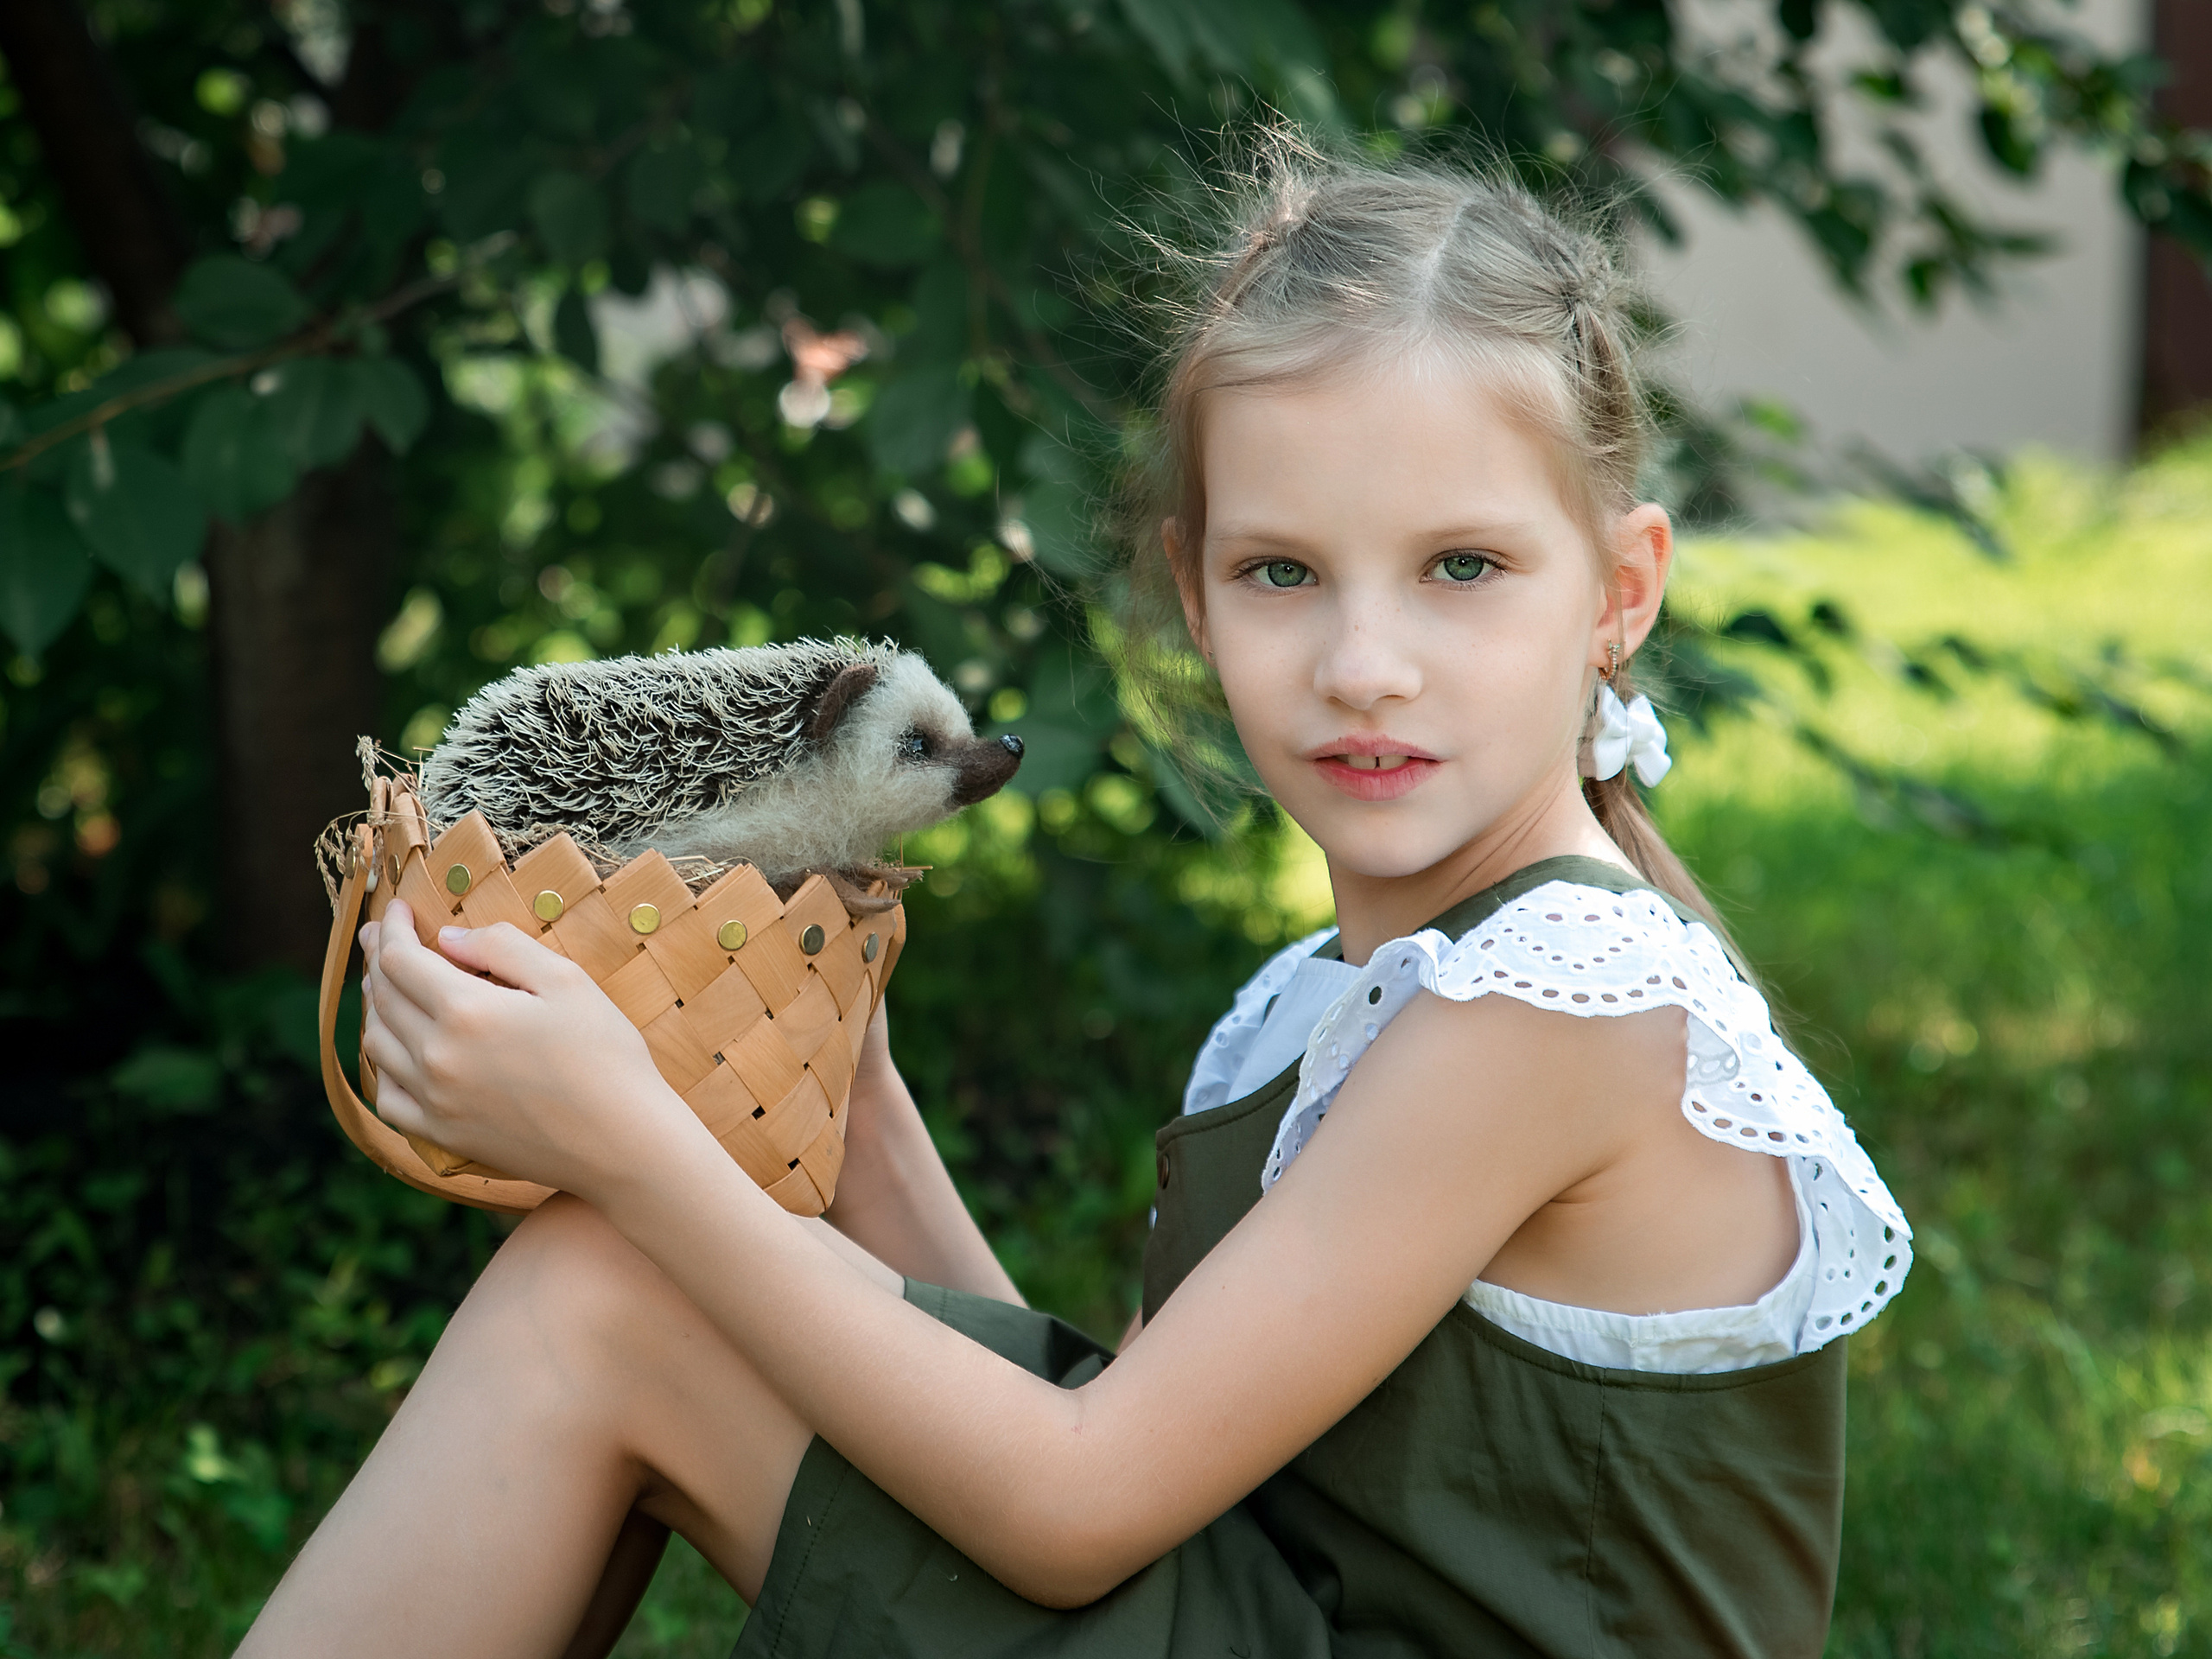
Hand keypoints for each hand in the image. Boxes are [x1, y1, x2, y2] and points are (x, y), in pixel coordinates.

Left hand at [359, 900, 697, 1199]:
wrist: (623, 1143)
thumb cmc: (606, 1055)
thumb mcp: (567, 981)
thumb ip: (503, 947)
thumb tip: (448, 938)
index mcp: (466, 1011)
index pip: (399, 958)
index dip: (391, 927)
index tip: (396, 907)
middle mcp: (437, 1056)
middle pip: (382, 997)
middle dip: (377, 958)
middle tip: (379, 935)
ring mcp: (435, 1101)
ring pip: (377, 1045)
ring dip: (375, 1008)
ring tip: (388, 987)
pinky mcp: (443, 1135)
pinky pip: (389, 1098)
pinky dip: (383, 1068)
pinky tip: (398, 1054)